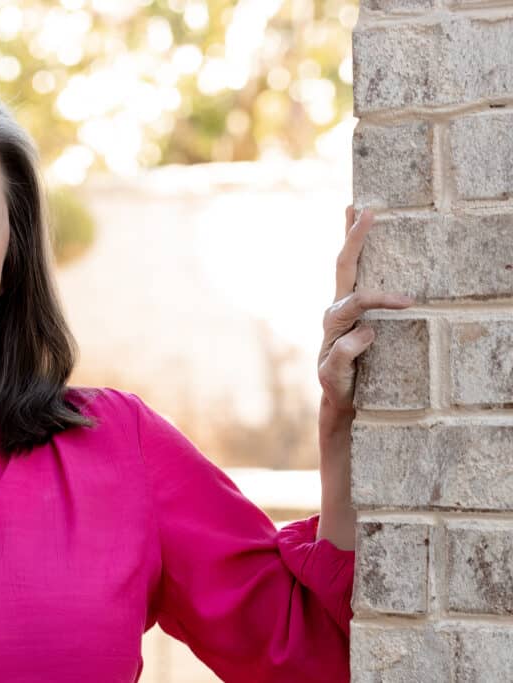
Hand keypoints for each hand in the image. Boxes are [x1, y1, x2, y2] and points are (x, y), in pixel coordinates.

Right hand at [314, 206, 414, 548]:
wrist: (354, 483)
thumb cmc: (376, 431)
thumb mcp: (388, 381)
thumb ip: (388, 350)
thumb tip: (416, 315)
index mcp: (348, 338)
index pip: (346, 282)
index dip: (350, 243)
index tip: (359, 205)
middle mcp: (331, 348)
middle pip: (338, 289)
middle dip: (352, 248)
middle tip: (370, 214)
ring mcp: (328, 371)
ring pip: (333, 321)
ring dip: (365, 304)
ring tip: (401, 301)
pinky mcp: (332, 400)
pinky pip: (333, 366)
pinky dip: (350, 350)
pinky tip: (369, 340)